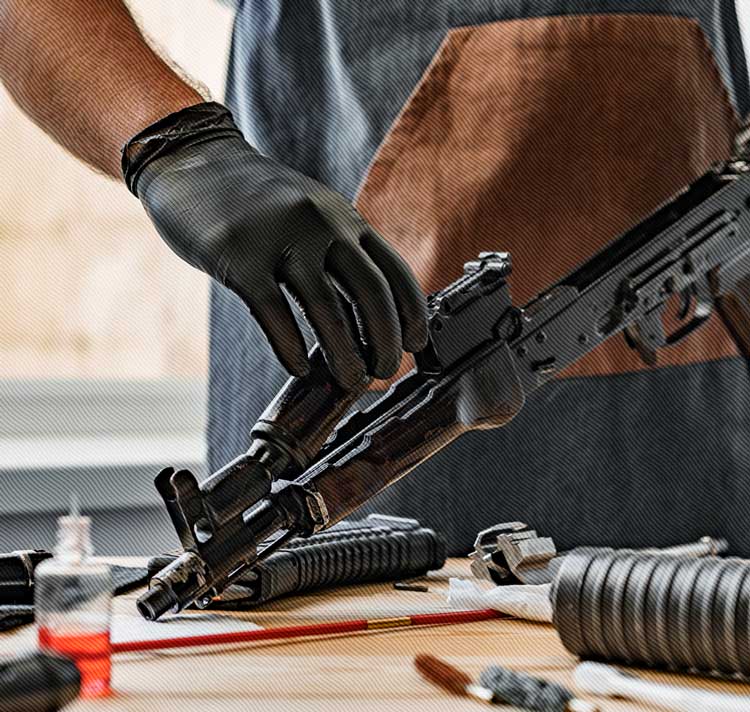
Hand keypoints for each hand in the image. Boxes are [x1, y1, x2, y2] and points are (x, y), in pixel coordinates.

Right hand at [122, 103, 427, 387]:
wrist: (194, 162)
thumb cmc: (257, 201)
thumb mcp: (313, 213)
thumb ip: (340, 252)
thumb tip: (367, 314)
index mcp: (345, 218)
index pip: (394, 271)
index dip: (412, 314)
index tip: (415, 345)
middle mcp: (321, 224)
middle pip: (371, 293)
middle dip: (386, 341)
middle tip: (384, 371)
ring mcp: (280, 239)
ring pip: (327, 309)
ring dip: (344, 354)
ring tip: (350, 380)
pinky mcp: (239, 257)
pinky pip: (274, 313)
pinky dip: (291, 348)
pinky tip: (299, 368)